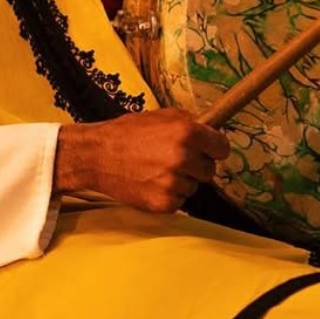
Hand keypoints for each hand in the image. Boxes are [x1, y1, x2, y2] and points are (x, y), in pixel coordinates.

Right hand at [54, 109, 229, 213]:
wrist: (97, 156)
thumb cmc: (127, 133)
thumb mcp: (161, 116)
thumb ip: (189, 123)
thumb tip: (211, 130)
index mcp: (186, 132)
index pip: (222, 147)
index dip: (214, 148)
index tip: (208, 150)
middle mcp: (182, 157)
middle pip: (209, 170)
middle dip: (196, 165)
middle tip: (174, 159)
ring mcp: (173, 182)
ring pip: (194, 186)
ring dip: (181, 180)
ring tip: (157, 170)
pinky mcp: (163, 203)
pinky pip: (180, 201)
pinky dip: (169, 195)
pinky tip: (151, 182)